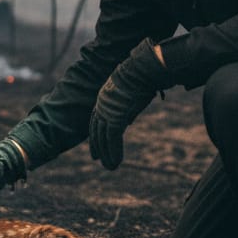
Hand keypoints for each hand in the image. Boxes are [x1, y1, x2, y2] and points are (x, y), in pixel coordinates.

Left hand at [89, 38, 172, 170]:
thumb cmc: (141, 78)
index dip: (94, 136)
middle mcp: (102, 106)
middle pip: (96, 132)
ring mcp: (108, 112)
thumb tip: (127, 121)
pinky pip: (113, 140)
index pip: (95, 121)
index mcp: (103, 98)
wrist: (142, 70)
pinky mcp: (116, 118)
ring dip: (107, 155)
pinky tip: (117, 162)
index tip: (94, 147)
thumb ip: (126, 109)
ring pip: (103, 139)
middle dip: (98, 148)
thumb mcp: (131, 94)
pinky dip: (114, 152)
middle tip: (99, 161)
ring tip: (111, 167)